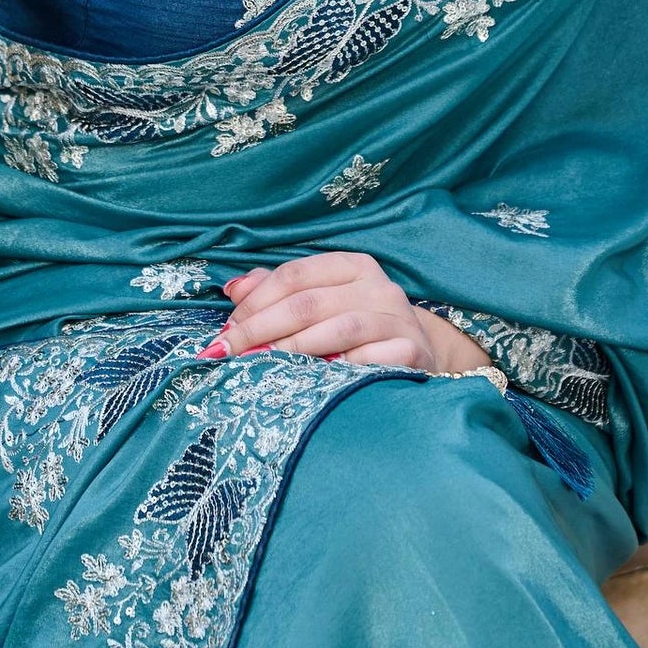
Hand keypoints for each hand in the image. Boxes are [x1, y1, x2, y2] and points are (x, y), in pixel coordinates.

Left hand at [206, 252, 495, 372]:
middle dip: (260, 328)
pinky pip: (369, 359)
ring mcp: (398, 318)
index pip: (294, 275)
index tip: (226, 331)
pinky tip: (314, 381)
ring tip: (260, 366)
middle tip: (229, 352)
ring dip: (291, 349)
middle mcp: (378, 287)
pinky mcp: (412, 351)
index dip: (255, 302)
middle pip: (307, 303)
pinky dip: (338, 368)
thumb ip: (279, 291)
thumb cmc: (360, 330)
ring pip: (337, 329)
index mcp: (352, 266)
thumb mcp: (323, 303)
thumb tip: (234, 289)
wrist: (421, 358)